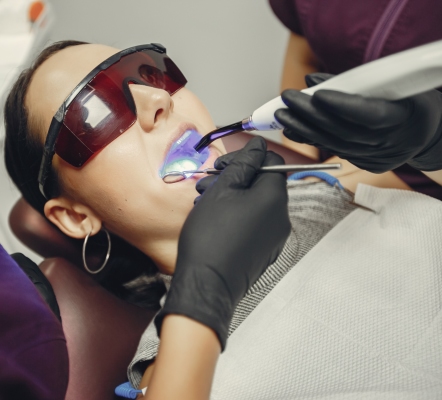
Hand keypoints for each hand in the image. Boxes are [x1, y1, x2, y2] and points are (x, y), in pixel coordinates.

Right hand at [156, 137, 290, 349]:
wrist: (207, 285)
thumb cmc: (211, 238)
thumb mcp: (222, 191)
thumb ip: (243, 164)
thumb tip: (258, 146)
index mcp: (274, 198)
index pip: (272, 162)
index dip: (247, 158)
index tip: (225, 164)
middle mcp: (281, 217)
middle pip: (262, 183)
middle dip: (234, 177)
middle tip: (209, 181)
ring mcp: (274, 237)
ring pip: (255, 203)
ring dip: (232, 196)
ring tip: (205, 200)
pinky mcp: (265, 250)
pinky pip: (254, 222)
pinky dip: (236, 214)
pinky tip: (214, 218)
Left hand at [275, 73, 441, 172]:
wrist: (424, 132)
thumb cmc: (410, 102)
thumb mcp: (395, 84)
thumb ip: (354, 83)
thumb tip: (311, 81)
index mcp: (404, 118)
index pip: (368, 114)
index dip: (341, 105)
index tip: (316, 94)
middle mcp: (389, 143)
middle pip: (343, 131)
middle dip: (311, 115)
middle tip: (287, 101)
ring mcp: (378, 158)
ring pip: (335, 145)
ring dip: (305, 130)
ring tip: (283, 116)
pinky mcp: (367, 165)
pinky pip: (335, 151)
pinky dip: (313, 140)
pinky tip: (294, 130)